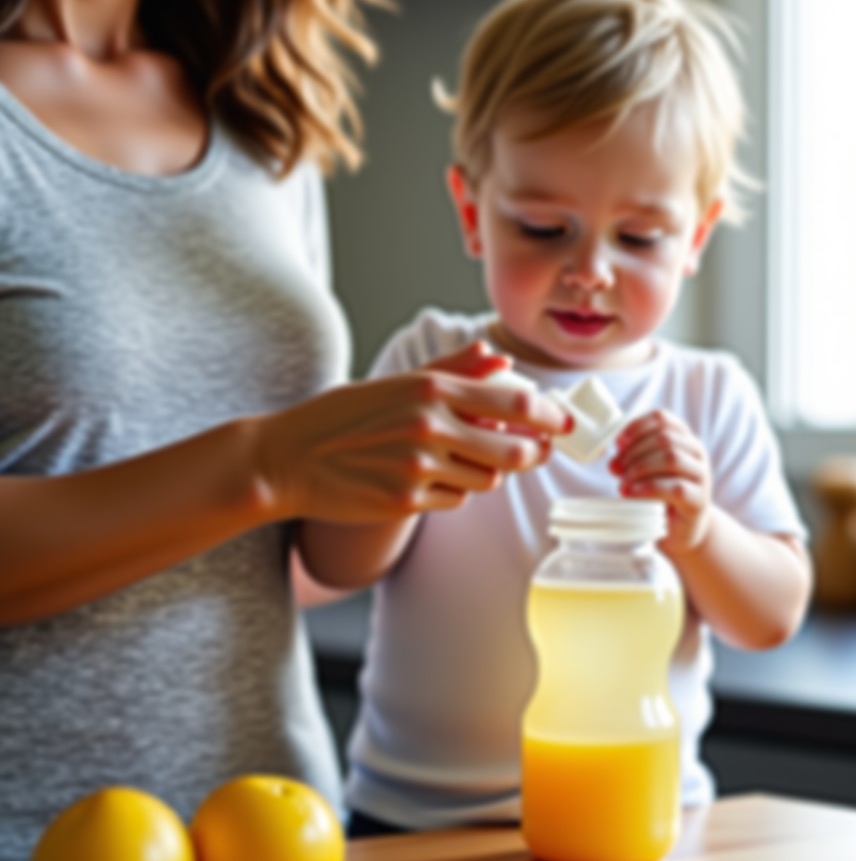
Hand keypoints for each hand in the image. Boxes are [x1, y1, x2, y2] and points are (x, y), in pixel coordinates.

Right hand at [253, 342, 570, 523]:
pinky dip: (455, 489)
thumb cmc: (341, 416)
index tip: (561, 421)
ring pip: (487, 478)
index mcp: (430, 389)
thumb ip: (453, 370)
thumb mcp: (396, 383)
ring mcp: (419, 468)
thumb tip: (500, 360)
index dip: (548, 415)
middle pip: (513, 450)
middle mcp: (430, 427)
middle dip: (532, 452)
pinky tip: (430, 477)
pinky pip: (456, 499)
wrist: (288, 459)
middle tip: (536, 449)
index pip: (513, 402)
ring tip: (463, 457)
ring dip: (487, 470)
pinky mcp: (407, 501)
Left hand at [609, 410, 712, 553]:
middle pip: (664, 438)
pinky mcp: (698, 500)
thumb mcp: (647, 471)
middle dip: (634, 451)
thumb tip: (613, 454)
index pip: (662, 419)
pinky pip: (676, 487)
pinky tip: (633, 493)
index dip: (637, 426)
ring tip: (623, 484)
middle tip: (615, 468)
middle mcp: (696, 453)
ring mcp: (701, 476)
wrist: (682, 528)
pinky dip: (649, 488)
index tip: (618, 441)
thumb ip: (633, 458)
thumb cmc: (661, 495)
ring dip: (640, 469)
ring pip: (671, 458)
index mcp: (683, 439)